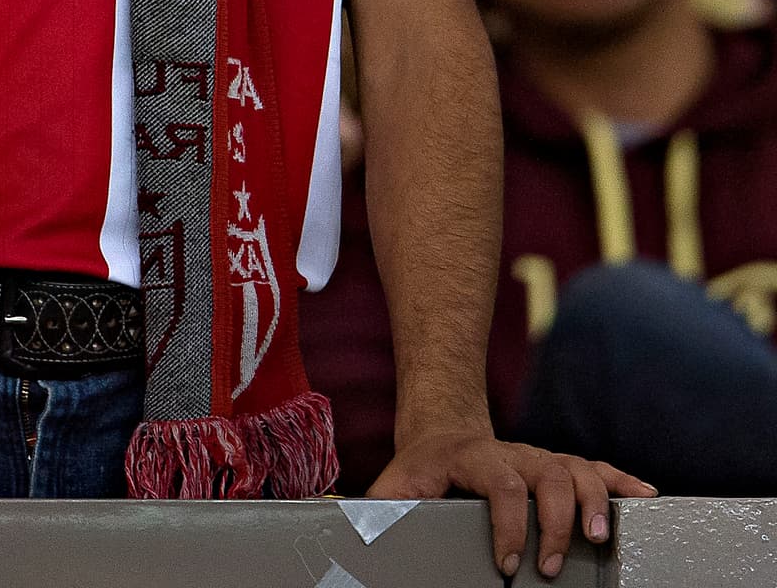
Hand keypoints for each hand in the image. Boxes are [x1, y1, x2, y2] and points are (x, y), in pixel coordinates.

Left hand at [368, 431, 655, 578]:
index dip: (509, 521)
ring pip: (579, 469)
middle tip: (553, 566)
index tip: (509, 564)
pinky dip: (623, 482)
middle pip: (549, 473)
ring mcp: (540, 458)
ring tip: (602, 541)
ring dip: (598, 502)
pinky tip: (647, 499)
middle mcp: (514, 452)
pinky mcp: (559, 468)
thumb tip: (354, 529)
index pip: (501, 480)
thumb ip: (382, 508)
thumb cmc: (418, 472)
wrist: (441, 434)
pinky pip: (598, 469)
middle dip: (558, 520)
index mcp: (472, 456)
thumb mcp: (395, 485)